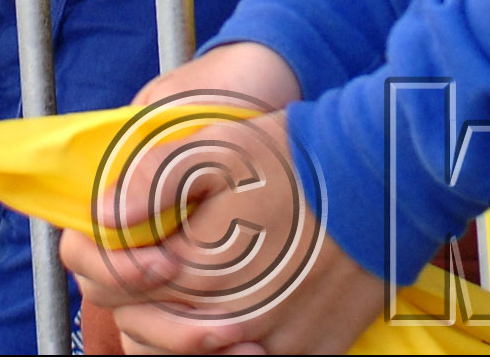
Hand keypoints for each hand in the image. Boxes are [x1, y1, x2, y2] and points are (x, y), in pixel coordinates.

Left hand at [64, 100, 387, 355]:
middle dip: (148, 301)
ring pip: (204, 353)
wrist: (383, 176)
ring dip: (192, 329)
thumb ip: (149, 182)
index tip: (138, 242)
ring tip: (206, 288)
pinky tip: (250, 307)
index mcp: (193, 272)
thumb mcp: (213, 147)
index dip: (117, 265)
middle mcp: (227, 320)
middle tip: (164, 265)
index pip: (118, 293)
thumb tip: (106, 216)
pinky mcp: (311, 348)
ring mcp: (272, 341)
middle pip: (154, 332)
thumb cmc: (299, 157)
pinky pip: (260, 359)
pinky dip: (243, 342)